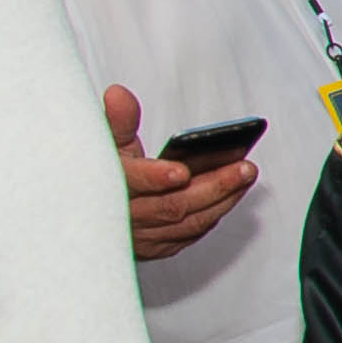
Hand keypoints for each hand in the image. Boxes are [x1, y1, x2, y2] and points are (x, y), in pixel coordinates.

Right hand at [105, 85, 251, 262]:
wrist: (95, 210)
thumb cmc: (107, 168)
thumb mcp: (107, 141)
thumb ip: (118, 120)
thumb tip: (119, 95)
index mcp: (109, 186)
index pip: (131, 183)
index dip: (155, 178)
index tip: (182, 170)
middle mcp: (123, 218)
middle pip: (171, 206)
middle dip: (213, 187)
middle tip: (244, 167)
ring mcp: (139, 237)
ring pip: (186, 224)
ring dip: (221, 201)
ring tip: (245, 175)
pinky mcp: (154, 247)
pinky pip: (188, 235)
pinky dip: (211, 215)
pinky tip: (231, 195)